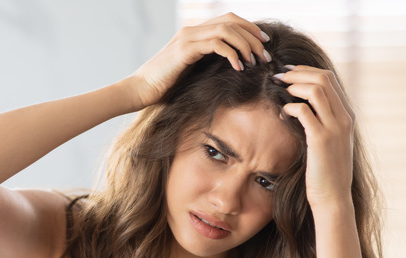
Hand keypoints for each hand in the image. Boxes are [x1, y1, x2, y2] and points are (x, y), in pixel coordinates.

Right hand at [126, 12, 270, 109]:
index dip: (249, 29)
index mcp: (194, 33)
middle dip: (253, 37)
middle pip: (231, 21)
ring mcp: (188, 38)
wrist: (140, 90)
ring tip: (255, 61)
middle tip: (265, 55)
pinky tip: (238, 67)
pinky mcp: (185, 50)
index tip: (264, 45)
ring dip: (246, 45)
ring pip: (226, 30)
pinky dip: (232, 53)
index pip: (229, 20)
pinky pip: (216, 44)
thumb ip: (207, 63)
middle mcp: (191, 31)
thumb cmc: (163, 86)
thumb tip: (232, 67)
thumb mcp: (190, 71)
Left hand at [276, 66, 355, 210]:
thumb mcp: (328, 142)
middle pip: (323, 78)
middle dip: (298, 72)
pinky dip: (289, 107)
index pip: (329, 79)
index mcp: (347, 115)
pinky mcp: (321, 139)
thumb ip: (322, 122)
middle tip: (278, 76)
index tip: (288, 73)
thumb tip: (302, 106)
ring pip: (316, 89)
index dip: (306, 71)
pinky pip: (304, 111)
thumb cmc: (326, 171)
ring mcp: (335, 127)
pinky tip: (281, 114)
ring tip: (278, 89)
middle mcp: (344, 117)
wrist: (333, 196)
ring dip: (293, 85)